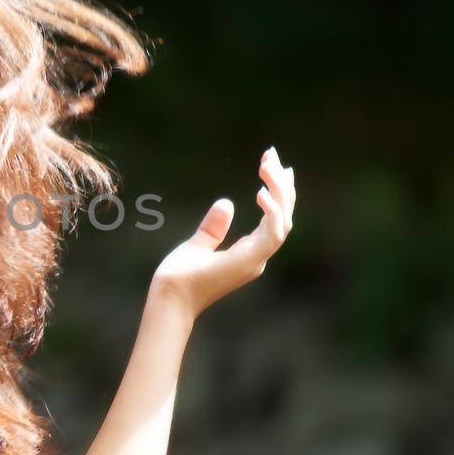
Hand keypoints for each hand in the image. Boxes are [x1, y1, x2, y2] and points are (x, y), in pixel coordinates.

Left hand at [150, 147, 296, 319]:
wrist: (170, 298)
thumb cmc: (180, 278)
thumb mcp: (198, 244)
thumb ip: (213, 227)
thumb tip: (226, 203)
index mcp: (249, 253)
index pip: (274, 219)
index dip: (277, 194)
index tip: (275, 167)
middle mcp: (258, 257)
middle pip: (283, 216)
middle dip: (281, 185)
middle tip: (273, 156)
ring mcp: (256, 260)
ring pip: (283, 222)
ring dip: (279, 192)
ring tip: (267, 166)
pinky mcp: (249, 261)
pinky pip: (272, 234)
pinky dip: (271, 212)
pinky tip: (261, 192)